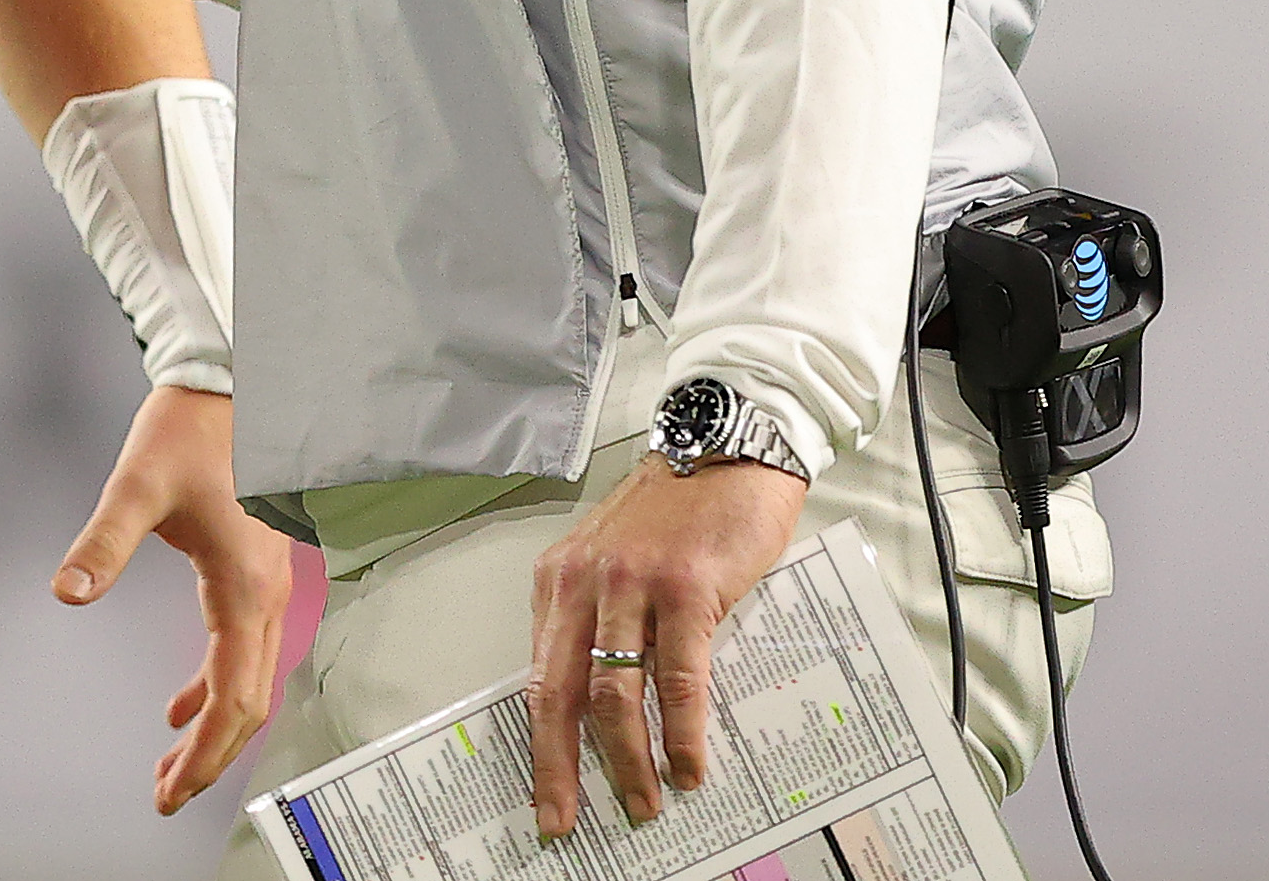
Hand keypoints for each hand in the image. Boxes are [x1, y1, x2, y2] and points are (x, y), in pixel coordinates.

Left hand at [51, 384, 298, 814]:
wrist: (230, 381)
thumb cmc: (193, 428)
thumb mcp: (138, 487)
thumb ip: (103, 543)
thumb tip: (70, 591)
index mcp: (245, 586)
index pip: (232, 697)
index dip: (204, 754)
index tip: (171, 791)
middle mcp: (266, 591)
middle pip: (248, 700)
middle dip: (210, 755)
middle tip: (168, 793)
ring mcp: (265, 580)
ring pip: (249, 677)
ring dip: (213, 723)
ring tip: (172, 763)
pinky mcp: (253, 568)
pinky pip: (241, 646)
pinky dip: (215, 681)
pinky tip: (181, 699)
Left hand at [527, 451, 803, 837]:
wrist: (728, 447)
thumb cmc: (680, 510)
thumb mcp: (618, 559)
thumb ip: (603, 619)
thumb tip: (606, 704)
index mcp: (560, 579)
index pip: (540, 676)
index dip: (541, 743)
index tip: (547, 795)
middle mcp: (584, 582)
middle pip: (559, 694)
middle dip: (560, 767)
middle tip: (567, 821)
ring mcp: (632, 584)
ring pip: (615, 694)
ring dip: (628, 761)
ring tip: (645, 803)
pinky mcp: (684, 589)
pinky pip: (676, 678)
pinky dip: (681, 732)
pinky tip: (689, 765)